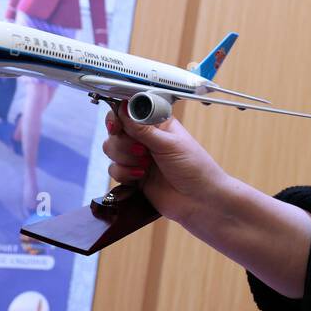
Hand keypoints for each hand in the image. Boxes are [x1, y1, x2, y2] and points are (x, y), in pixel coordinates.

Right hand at [102, 105, 228, 224]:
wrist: (199, 200)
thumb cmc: (195, 168)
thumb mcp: (169, 144)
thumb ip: (143, 129)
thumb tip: (124, 109)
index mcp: (157, 123)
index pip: (128, 112)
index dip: (118, 117)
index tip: (117, 125)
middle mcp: (145, 138)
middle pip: (115, 131)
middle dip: (123, 142)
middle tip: (141, 150)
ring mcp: (138, 157)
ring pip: (111, 149)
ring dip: (124, 158)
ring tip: (145, 164)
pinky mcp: (133, 176)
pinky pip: (113, 169)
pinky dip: (124, 173)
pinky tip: (141, 176)